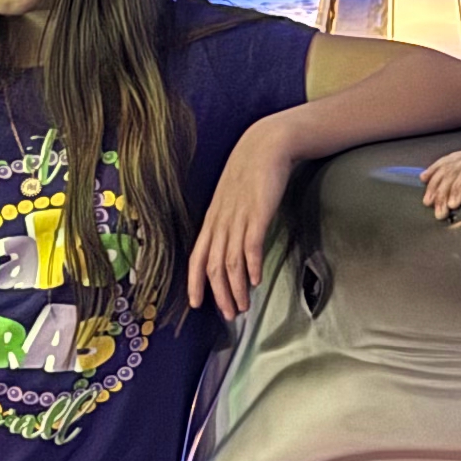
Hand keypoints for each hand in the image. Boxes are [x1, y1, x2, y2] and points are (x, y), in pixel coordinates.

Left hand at [190, 115, 299, 319]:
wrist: (266, 145)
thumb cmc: (250, 173)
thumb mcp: (232, 200)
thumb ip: (230, 223)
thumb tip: (233, 248)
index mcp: (213, 220)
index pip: (197, 257)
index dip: (194, 282)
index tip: (196, 304)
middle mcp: (221, 222)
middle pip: (214, 266)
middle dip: (219, 294)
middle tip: (229, 314)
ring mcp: (238, 218)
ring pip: (231, 261)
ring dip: (236, 288)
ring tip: (243, 306)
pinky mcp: (258, 212)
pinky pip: (251, 244)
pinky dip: (252, 265)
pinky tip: (256, 280)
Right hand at [420, 120, 460, 216]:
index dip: (459, 187)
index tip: (453, 205)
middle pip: (455, 171)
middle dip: (443, 192)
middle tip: (439, 214)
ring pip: (448, 166)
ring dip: (436, 183)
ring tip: (427, 203)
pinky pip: (449, 159)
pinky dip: (435, 169)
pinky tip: (424, 179)